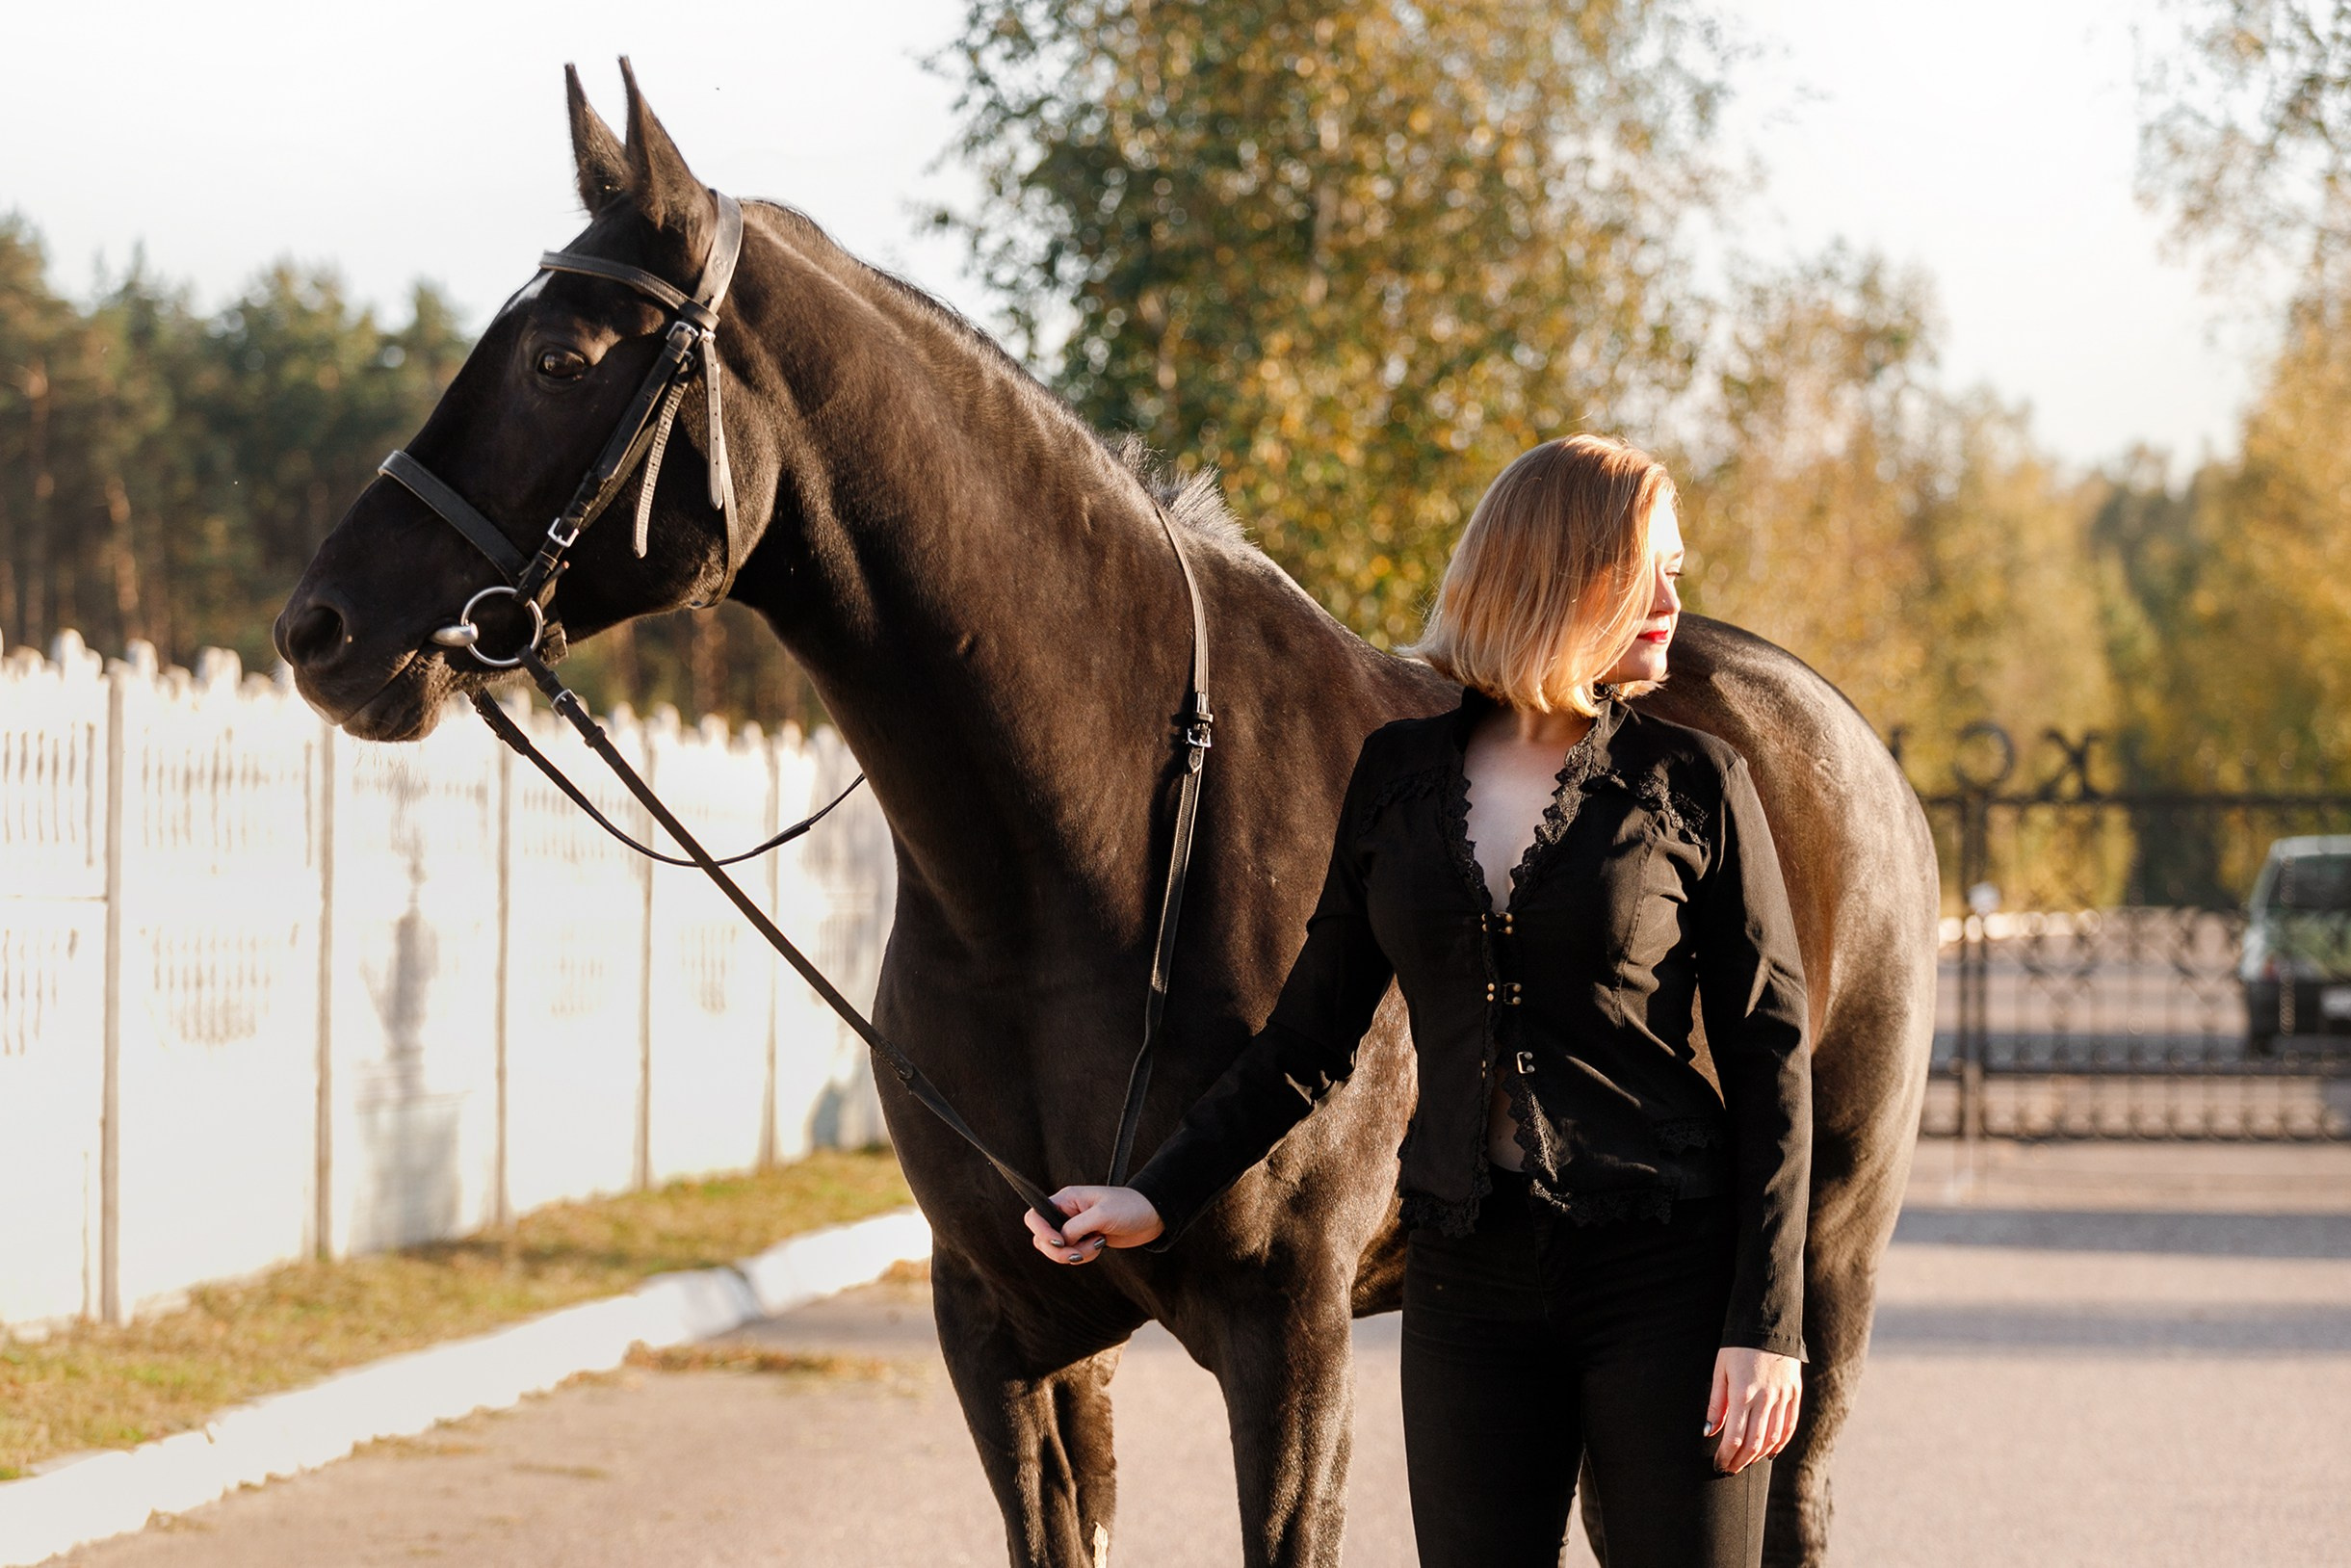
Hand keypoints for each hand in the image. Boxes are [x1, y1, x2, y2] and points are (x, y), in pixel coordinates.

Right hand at [1023, 1186, 1164, 1265]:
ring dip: (1075, 1255)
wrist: (1152, 1216)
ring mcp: (1074, 1228)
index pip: (1035, 1216)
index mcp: (1066, 1200)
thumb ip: (1076, 1227)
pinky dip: (1084, 1256)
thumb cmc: (1129, 1207)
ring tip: (1097, 1245)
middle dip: (1059, 1251)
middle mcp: (1066, 1214)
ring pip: (1057, 1251)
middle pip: (1042, 1239)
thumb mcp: (1102, 1214)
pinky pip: (1072, 1255)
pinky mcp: (1084, 1240)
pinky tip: (1100, 1246)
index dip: (1041, 1232)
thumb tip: (1060, 1242)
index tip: (1060, 1242)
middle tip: (1080, 1253)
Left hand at [1705, 1346, 1801, 1473]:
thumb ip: (1717, 1403)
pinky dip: (1780, 1443)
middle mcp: (1765, 1398)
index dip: (1726, 1456)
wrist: (1767, 1325)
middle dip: (1740, 1461)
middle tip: (1730, 1470)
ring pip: (1773, 1438)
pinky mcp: (1794, 1394)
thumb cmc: (1737, 1348)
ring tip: (1745, 1462)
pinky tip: (1770, 1452)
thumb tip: (1709, 1431)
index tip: (1719, 1465)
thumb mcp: (1720, 1370)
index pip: (1735, 1437)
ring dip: (1759, 1455)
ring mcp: (1783, 1397)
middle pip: (1754, 1443)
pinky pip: (1789, 1426)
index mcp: (1743, 1393)